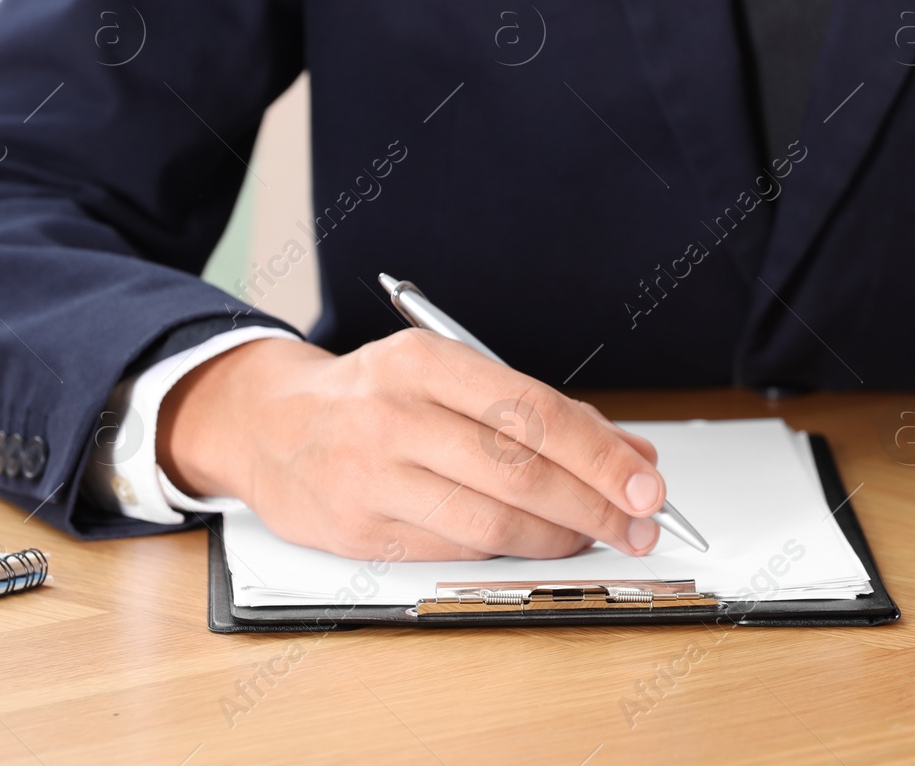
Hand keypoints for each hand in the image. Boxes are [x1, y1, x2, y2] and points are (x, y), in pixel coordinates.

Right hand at [156, 332, 665, 560]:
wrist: (267, 424)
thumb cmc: (376, 397)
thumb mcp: (452, 376)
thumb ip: (541, 412)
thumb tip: (630, 456)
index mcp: (424, 362)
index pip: (535, 412)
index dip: (601, 455)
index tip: (648, 484)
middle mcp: (393, 416)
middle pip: (520, 472)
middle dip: (595, 506)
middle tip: (639, 524)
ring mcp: (369, 477)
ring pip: (491, 521)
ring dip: (557, 537)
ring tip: (592, 536)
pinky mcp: (355, 531)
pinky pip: (454, 550)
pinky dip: (506, 551)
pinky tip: (533, 542)